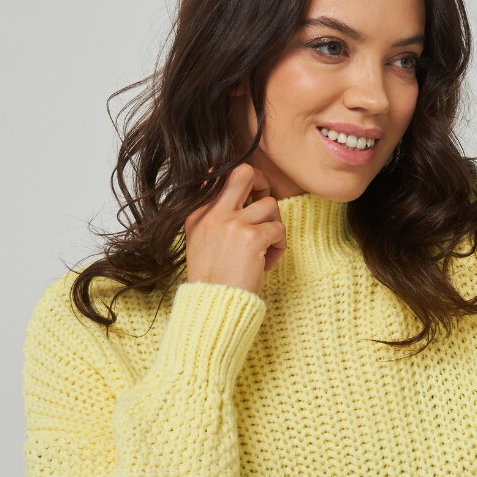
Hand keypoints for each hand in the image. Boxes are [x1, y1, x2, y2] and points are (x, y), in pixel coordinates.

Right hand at [184, 163, 287, 295]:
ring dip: (274, 225)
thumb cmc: (211, 279)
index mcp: (198, 212)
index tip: (248, 197)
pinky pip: (278, 229)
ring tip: (266, 247)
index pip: (218, 173)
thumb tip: (239, 197)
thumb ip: (213, 217)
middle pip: (244, 172)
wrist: (213, 305)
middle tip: (265, 202)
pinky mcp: (252, 238)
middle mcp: (214, 213)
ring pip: (270, 204)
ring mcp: (233, 224)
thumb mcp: (199, 240)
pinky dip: (279, 246)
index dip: (240, 180)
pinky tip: (266, 263)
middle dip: (262, 182)